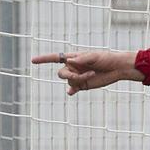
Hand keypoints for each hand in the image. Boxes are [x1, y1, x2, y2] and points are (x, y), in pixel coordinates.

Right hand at [30, 49, 144, 94]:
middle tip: (83, 74)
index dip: (44, 59)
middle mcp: (73, 67)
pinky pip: (72, 89)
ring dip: (79, 79)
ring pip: (69, 82)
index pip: (55, 58)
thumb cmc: (106, 58)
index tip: (33, 61)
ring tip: (92, 75)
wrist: (117, 68)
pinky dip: (71, 91)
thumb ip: (81, 59)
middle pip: (61, 74)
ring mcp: (77, 77)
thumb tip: (69, 61)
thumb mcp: (94, 56)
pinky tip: (71, 93)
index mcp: (74, 58)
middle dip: (70, 75)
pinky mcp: (83, 85)